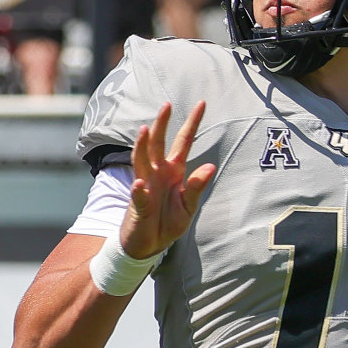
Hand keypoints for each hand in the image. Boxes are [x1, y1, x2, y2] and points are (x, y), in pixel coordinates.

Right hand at [120, 101, 216, 258]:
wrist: (149, 244)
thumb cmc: (169, 222)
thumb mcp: (189, 206)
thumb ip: (197, 187)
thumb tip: (210, 165)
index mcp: (174, 170)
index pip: (184, 141)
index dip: (192, 123)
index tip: (202, 103)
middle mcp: (158, 172)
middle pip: (158, 143)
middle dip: (161, 124)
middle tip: (167, 105)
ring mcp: (145, 186)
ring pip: (141, 160)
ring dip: (141, 146)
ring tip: (144, 130)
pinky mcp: (137, 204)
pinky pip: (137, 195)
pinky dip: (139, 190)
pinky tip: (140, 184)